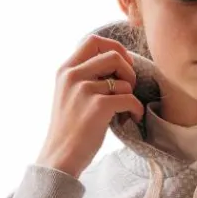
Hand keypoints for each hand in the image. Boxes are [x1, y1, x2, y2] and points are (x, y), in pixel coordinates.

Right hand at [37, 34, 144, 177]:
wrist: (60, 156)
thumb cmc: (69, 129)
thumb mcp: (68, 95)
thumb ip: (83, 77)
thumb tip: (115, 63)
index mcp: (65, 70)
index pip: (93, 40)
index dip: (114, 47)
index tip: (122, 64)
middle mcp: (73, 76)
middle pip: (113, 55)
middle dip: (128, 70)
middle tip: (129, 88)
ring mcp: (84, 90)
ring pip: (124, 81)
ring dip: (132, 94)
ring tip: (126, 109)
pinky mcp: (98, 107)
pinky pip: (129, 99)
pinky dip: (136, 109)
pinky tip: (132, 117)